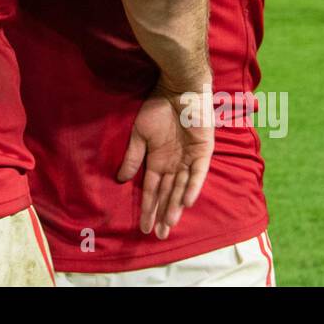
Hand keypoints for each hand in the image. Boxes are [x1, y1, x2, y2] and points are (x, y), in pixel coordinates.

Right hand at [116, 83, 214, 237]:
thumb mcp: (139, 134)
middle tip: (160, 235)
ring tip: (169, 224)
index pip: (153, 190)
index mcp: (158, 160)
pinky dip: (192, 187)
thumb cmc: (157, 108)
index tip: (144, 227)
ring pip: (182, 188)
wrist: (177, 89)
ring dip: (176, 205)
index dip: (149, 208)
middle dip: (163, 214)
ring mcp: (189, 159)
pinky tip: (185, 201)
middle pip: (168, 194)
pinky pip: (198, 173)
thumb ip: (133, 157)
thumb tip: (120, 180)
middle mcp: (174, 163)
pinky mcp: (203, 152)